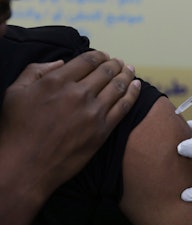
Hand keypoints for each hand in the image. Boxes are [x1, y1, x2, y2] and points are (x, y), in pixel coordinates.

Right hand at [0, 50, 139, 223]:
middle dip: (114, 64)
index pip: (87, 60)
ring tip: (130, 69)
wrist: (26, 167)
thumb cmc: (17, 130)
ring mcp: (93, 112)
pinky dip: (133, 93)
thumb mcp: (15, 92)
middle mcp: (78, 94)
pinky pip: (124, 107)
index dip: (99, 55)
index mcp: (57, 81)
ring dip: (126, 74)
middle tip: (119, 62)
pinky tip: (137, 86)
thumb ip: (36, 70)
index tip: (104, 55)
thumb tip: (62, 63)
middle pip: (106, 71)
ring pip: (118, 86)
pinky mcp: (103, 130)